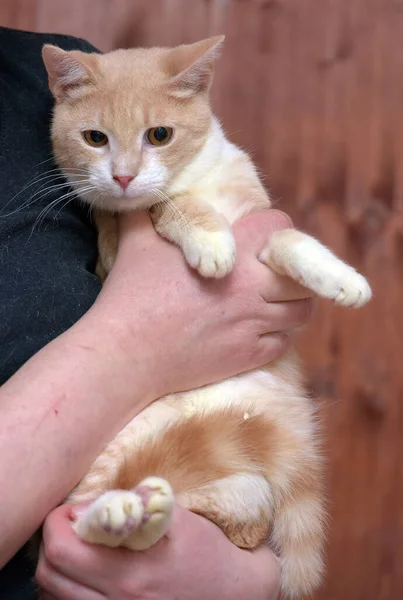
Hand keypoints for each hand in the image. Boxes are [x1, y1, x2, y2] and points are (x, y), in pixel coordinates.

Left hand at [36, 504, 280, 599]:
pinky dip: (69, 588)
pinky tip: (88, 572)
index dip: (59, 521)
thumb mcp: (177, 518)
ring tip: (80, 547)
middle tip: (73, 525)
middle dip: (54, 541)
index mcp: (130, 573)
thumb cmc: (208, 552)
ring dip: (59, 566)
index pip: (62, 549)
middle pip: (49, 575)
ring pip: (54, 596)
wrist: (234, 594)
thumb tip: (96, 502)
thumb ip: (136, 504)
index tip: (75, 509)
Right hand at [91, 210, 311, 398]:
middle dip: (292, 272)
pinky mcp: (247, 355)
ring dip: (292, 304)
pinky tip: (258, 330)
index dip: (273, 229)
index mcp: (232, 253)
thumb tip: (140, 190)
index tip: (261, 239)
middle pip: (302, 276)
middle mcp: (252, 289)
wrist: (127, 352)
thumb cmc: (131, 294)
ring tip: (273, 302)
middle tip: (273, 275)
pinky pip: (284, 342)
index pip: (278, 228)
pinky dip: (278, 334)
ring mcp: (252, 325)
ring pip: (301, 312)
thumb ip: (147, 211)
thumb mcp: (137, 240)